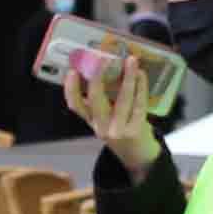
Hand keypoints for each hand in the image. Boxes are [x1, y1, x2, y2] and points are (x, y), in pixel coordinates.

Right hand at [64, 52, 158, 170]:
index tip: (72, 72)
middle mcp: (102, 127)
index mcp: (91, 121)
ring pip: (123, 99)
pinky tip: (141, 75)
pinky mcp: (136, 129)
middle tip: (102, 59)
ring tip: (130, 61)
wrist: (137, 154)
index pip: (75, 106)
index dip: (71, 89)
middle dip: (99, 77)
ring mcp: (119, 129)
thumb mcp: (104, 119)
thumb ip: (100, 100)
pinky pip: (139, 103)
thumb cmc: (120, 129)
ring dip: (127, 76)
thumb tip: (100, 69)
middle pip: (96, 100)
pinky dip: (141, 86)